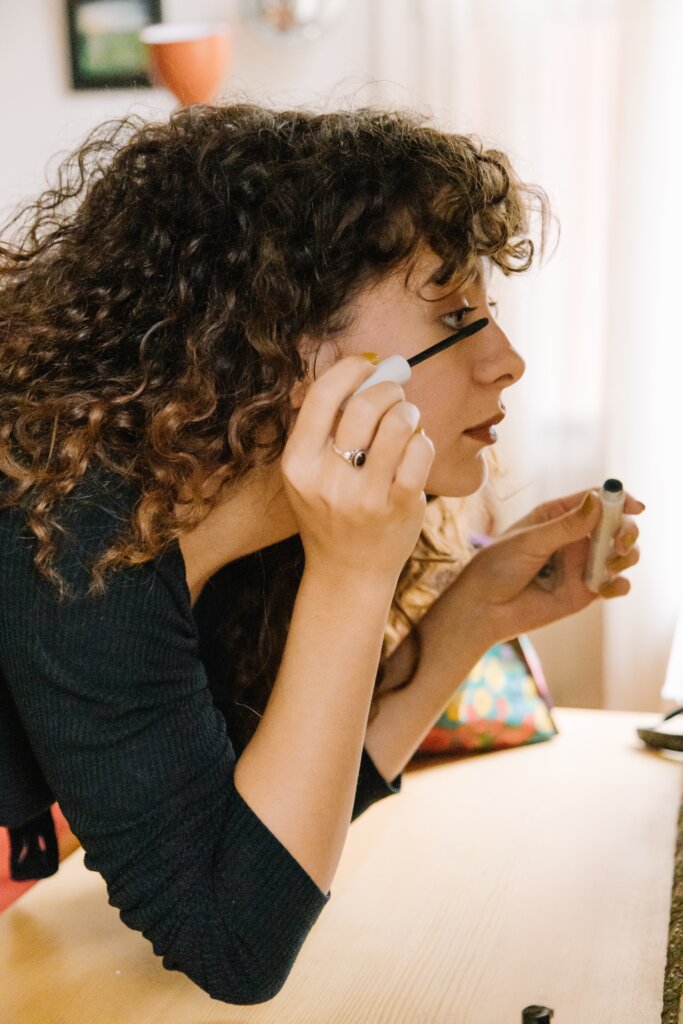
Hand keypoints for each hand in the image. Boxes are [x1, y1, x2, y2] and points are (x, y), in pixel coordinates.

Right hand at [281, 354, 434, 583]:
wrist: (346, 573)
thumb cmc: (330, 512)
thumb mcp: (308, 473)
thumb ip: (324, 427)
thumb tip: (365, 369)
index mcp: (298, 464)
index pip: (323, 395)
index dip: (350, 369)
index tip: (368, 364)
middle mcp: (327, 479)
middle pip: (365, 405)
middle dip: (388, 389)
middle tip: (394, 394)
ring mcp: (365, 496)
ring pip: (397, 423)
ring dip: (408, 412)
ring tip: (406, 419)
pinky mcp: (399, 506)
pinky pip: (420, 451)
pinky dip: (421, 441)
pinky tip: (415, 447)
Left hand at [453, 487, 644, 645]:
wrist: (484, 609)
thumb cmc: (496, 568)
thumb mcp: (529, 542)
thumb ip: (565, 526)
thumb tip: (598, 500)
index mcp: (557, 516)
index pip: (596, 500)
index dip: (618, 498)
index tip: (635, 505)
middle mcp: (574, 537)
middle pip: (616, 525)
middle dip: (627, 529)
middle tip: (621, 542)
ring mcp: (582, 564)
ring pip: (621, 553)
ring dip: (628, 555)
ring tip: (612, 563)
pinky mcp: (586, 591)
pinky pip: (615, 584)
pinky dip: (620, 584)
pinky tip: (609, 587)